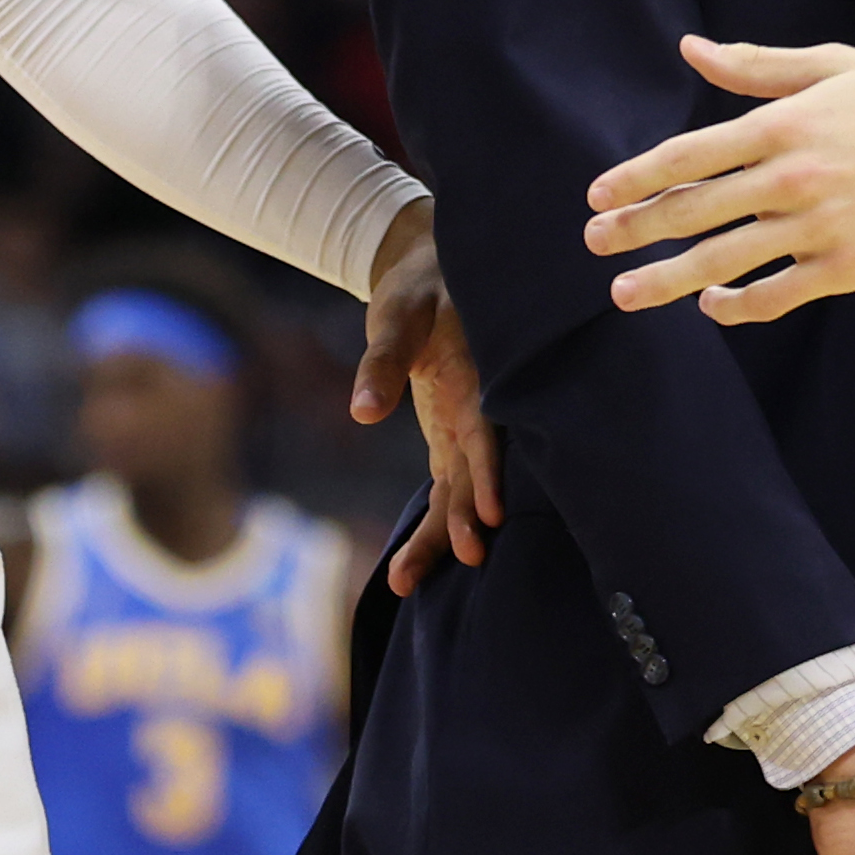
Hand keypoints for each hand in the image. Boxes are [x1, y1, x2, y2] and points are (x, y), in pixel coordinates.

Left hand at [349, 208, 501, 596]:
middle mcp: (481, 408)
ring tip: (404, 583)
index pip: (486, 429)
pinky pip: (450, 487)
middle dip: (469, 516)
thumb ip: (382, 360)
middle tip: (468, 558)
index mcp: (478, 375)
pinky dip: (435, 524)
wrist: (435, 271)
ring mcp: (468, 428)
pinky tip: (411, 569)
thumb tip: (361, 411)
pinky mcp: (454, 438)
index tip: (493, 512)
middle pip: (478, 470)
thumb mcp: (397, 314)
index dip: (490, 471)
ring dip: (442, 534)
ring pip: (461, 489)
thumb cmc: (419, 286)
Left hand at [586, 41, 854, 323]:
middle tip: (595, 242)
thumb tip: (690, 48)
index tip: (599, 195)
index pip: (689, 156)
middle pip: (694, 211)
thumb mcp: (831, 67)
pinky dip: (738, 307)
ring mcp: (819, 227)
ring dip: (667, 280)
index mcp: (784, 124)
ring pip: (724, 261)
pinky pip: (776, 295)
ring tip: (626, 293)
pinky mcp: (847, 268)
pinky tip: (713, 306)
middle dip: (635, 229)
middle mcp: (793, 177)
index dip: (636, 178)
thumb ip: (755, 66)